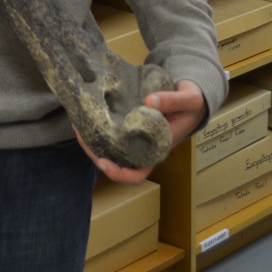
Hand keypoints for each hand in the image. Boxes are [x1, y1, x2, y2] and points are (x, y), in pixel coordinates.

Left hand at [74, 79, 205, 183]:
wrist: (193, 97)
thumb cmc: (192, 104)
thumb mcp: (188, 100)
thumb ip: (171, 101)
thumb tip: (149, 102)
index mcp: (158, 150)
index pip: (138, 173)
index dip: (119, 174)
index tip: (102, 162)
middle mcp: (144, 148)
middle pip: (117, 161)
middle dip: (96, 153)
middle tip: (80, 134)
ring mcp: (137, 137)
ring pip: (112, 146)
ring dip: (94, 139)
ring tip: (79, 123)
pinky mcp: (132, 125)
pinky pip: (114, 130)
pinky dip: (100, 125)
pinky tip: (89, 112)